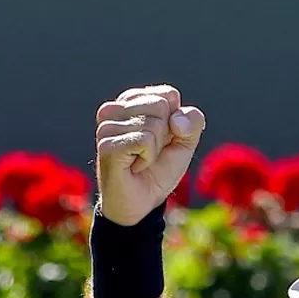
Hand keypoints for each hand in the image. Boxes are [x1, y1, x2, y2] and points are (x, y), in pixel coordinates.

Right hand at [94, 84, 205, 225]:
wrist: (143, 202)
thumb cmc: (160, 169)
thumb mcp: (185, 143)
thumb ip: (192, 122)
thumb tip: (176, 119)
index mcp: (131, 101)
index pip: (168, 95)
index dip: (176, 122)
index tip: (162, 139)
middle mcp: (114, 109)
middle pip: (161, 106)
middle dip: (166, 135)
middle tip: (149, 152)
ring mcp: (106, 125)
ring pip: (154, 123)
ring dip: (155, 149)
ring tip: (139, 159)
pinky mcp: (106, 143)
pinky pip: (145, 140)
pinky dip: (148, 157)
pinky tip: (134, 166)